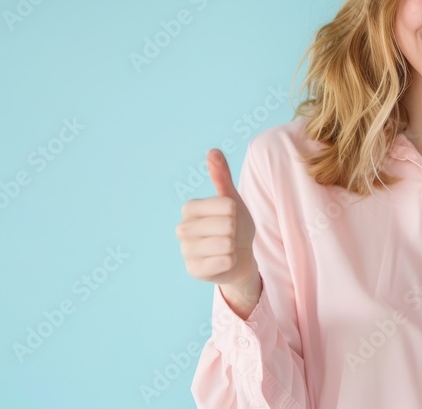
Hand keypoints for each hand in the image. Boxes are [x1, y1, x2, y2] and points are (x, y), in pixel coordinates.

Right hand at [175, 149, 258, 287]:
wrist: (239, 255)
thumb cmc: (234, 224)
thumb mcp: (231, 199)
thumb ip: (221, 176)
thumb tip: (213, 150)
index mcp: (189, 207)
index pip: (227, 205)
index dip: (235, 212)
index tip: (229, 217)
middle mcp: (182, 228)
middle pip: (227, 225)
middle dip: (235, 230)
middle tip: (228, 234)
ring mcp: (186, 251)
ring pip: (226, 244)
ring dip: (232, 246)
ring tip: (226, 247)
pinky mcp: (193, 270)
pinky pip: (225, 261)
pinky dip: (231, 261)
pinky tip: (223, 261)